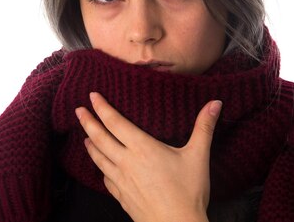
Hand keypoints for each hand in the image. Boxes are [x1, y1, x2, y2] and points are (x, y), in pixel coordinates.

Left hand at [75, 92, 221, 221]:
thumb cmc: (188, 192)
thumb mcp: (198, 156)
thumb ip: (204, 127)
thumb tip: (215, 103)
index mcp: (142, 148)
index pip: (115, 122)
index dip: (101, 108)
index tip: (91, 96)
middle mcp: (126, 162)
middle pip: (100, 138)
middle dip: (87, 122)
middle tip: (78, 110)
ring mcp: (121, 181)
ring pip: (99, 159)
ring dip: (90, 145)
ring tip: (85, 137)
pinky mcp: (121, 197)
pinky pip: (105, 179)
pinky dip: (100, 169)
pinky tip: (101, 168)